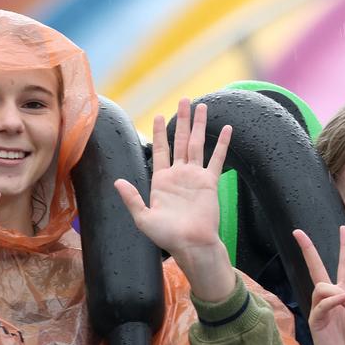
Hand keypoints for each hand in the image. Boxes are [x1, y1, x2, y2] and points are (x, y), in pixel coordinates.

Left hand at [115, 98, 234, 301]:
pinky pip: (217, 158)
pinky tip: (227, 129)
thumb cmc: (167, 236)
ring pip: (197, 144)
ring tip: (201, 106)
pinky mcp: (210, 182)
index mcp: (161, 181)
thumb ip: (132, 198)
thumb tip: (117, 182)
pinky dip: (222, 143)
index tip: (159, 115)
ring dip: (199, 125)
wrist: (192, 245)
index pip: (160, 150)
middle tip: (184, 100)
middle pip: (180, 140)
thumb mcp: (143, 218)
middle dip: (182, 120)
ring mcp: (196, 177)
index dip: (159, 132)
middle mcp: (179, 175)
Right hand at [293, 226, 344, 344]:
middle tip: (297, 232)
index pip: (344, 265)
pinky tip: (343, 304)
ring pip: (322, 285)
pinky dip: (334, 300)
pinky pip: (322, 303)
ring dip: (337, 291)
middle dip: (307, 249)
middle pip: (317, 268)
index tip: (343, 228)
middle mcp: (331, 298)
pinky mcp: (316, 320)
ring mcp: (321, 308)